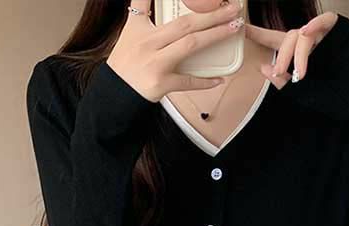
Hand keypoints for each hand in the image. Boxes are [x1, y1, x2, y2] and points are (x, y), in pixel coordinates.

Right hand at [106, 0, 244, 101]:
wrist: (115, 92)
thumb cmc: (125, 62)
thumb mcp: (130, 30)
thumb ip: (142, 8)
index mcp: (141, 27)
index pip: (152, 1)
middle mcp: (149, 43)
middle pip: (185, 24)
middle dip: (211, 14)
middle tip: (233, 8)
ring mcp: (156, 64)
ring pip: (190, 45)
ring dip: (215, 36)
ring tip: (233, 28)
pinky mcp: (162, 84)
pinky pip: (188, 81)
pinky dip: (205, 81)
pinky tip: (220, 78)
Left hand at [244, 11, 338, 87]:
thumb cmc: (342, 102)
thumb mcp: (306, 96)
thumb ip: (285, 84)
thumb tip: (263, 67)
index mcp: (304, 59)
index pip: (279, 43)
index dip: (260, 36)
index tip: (242, 31)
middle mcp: (314, 45)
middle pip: (289, 39)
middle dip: (281, 56)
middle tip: (280, 72)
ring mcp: (327, 36)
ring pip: (303, 33)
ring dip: (297, 51)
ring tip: (300, 72)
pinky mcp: (342, 29)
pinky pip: (325, 19)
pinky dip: (315, 24)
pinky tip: (307, 32)